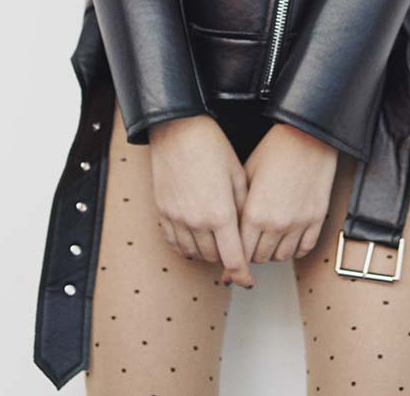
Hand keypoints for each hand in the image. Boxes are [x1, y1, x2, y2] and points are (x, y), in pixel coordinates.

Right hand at [148, 114, 255, 287]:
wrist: (178, 129)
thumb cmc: (212, 146)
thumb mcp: (238, 174)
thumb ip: (243, 208)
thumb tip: (247, 231)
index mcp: (220, 214)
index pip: (233, 259)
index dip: (242, 274)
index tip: (247, 280)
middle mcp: (196, 221)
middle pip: (214, 258)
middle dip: (226, 256)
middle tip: (233, 247)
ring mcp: (176, 218)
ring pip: (194, 253)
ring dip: (207, 252)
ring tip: (215, 240)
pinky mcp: (162, 212)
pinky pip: (174, 243)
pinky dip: (186, 246)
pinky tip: (195, 237)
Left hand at [239, 123, 338, 263]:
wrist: (307, 137)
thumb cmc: (276, 150)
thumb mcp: (246, 174)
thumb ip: (238, 205)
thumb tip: (228, 226)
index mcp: (255, 213)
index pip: (240, 251)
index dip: (234, 255)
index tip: (232, 256)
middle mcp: (277, 224)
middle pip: (260, 257)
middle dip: (252, 253)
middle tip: (249, 245)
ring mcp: (299, 224)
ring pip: (282, 257)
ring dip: (272, 253)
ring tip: (267, 241)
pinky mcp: (316, 220)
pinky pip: (304, 249)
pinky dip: (294, 249)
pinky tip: (287, 239)